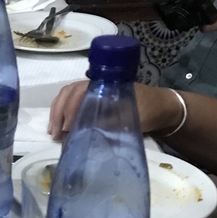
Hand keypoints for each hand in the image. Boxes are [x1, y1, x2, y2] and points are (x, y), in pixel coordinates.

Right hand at [48, 81, 185, 136]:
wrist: (163, 107)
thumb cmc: (148, 112)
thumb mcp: (130, 120)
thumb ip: (108, 124)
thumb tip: (84, 132)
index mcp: (106, 85)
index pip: (80, 93)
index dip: (70, 110)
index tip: (67, 129)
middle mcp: (97, 84)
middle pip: (69, 92)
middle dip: (59, 112)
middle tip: (55, 133)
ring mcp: (94, 89)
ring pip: (68, 95)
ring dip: (57, 112)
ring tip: (53, 131)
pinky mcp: (95, 97)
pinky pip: (72, 100)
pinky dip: (62, 111)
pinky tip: (59, 124)